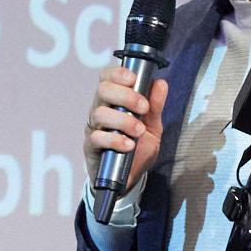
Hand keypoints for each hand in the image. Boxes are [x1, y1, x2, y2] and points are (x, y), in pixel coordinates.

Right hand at [83, 66, 168, 188]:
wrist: (129, 177)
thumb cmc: (137, 148)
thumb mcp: (152, 127)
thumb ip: (155, 106)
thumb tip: (160, 83)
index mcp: (113, 101)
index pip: (107, 77)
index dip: (117, 73)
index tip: (133, 79)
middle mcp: (100, 110)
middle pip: (103, 90)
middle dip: (126, 95)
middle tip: (143, 108)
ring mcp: (94, 128)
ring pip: (100, 113)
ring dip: (124, 120)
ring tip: (139, 131)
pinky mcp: (91, 147)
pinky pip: (97, 138)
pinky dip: (115, 140)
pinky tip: (128, 145)